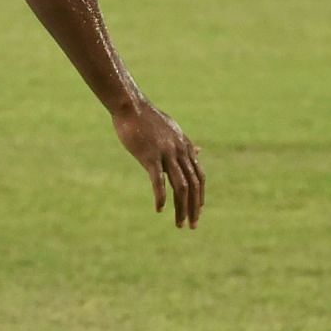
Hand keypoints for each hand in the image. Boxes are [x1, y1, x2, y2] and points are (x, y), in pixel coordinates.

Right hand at [112, 100, 204, 228]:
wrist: (130, 105)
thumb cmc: (147, 118)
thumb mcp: (172, 130)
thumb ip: (185, 144)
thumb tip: (198, 151)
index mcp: (185, 146)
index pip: (199, 176)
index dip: (200, 195)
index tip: (198, 211)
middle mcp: (180, 151)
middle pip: (193, 185)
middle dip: (195, 207)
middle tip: (192, 225)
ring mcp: (166, 154)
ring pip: (180, 187)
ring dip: (182, 208)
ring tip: (179, 224)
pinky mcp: (150, 156)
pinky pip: (158, 181)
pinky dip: (161, 197)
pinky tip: (159, 209)